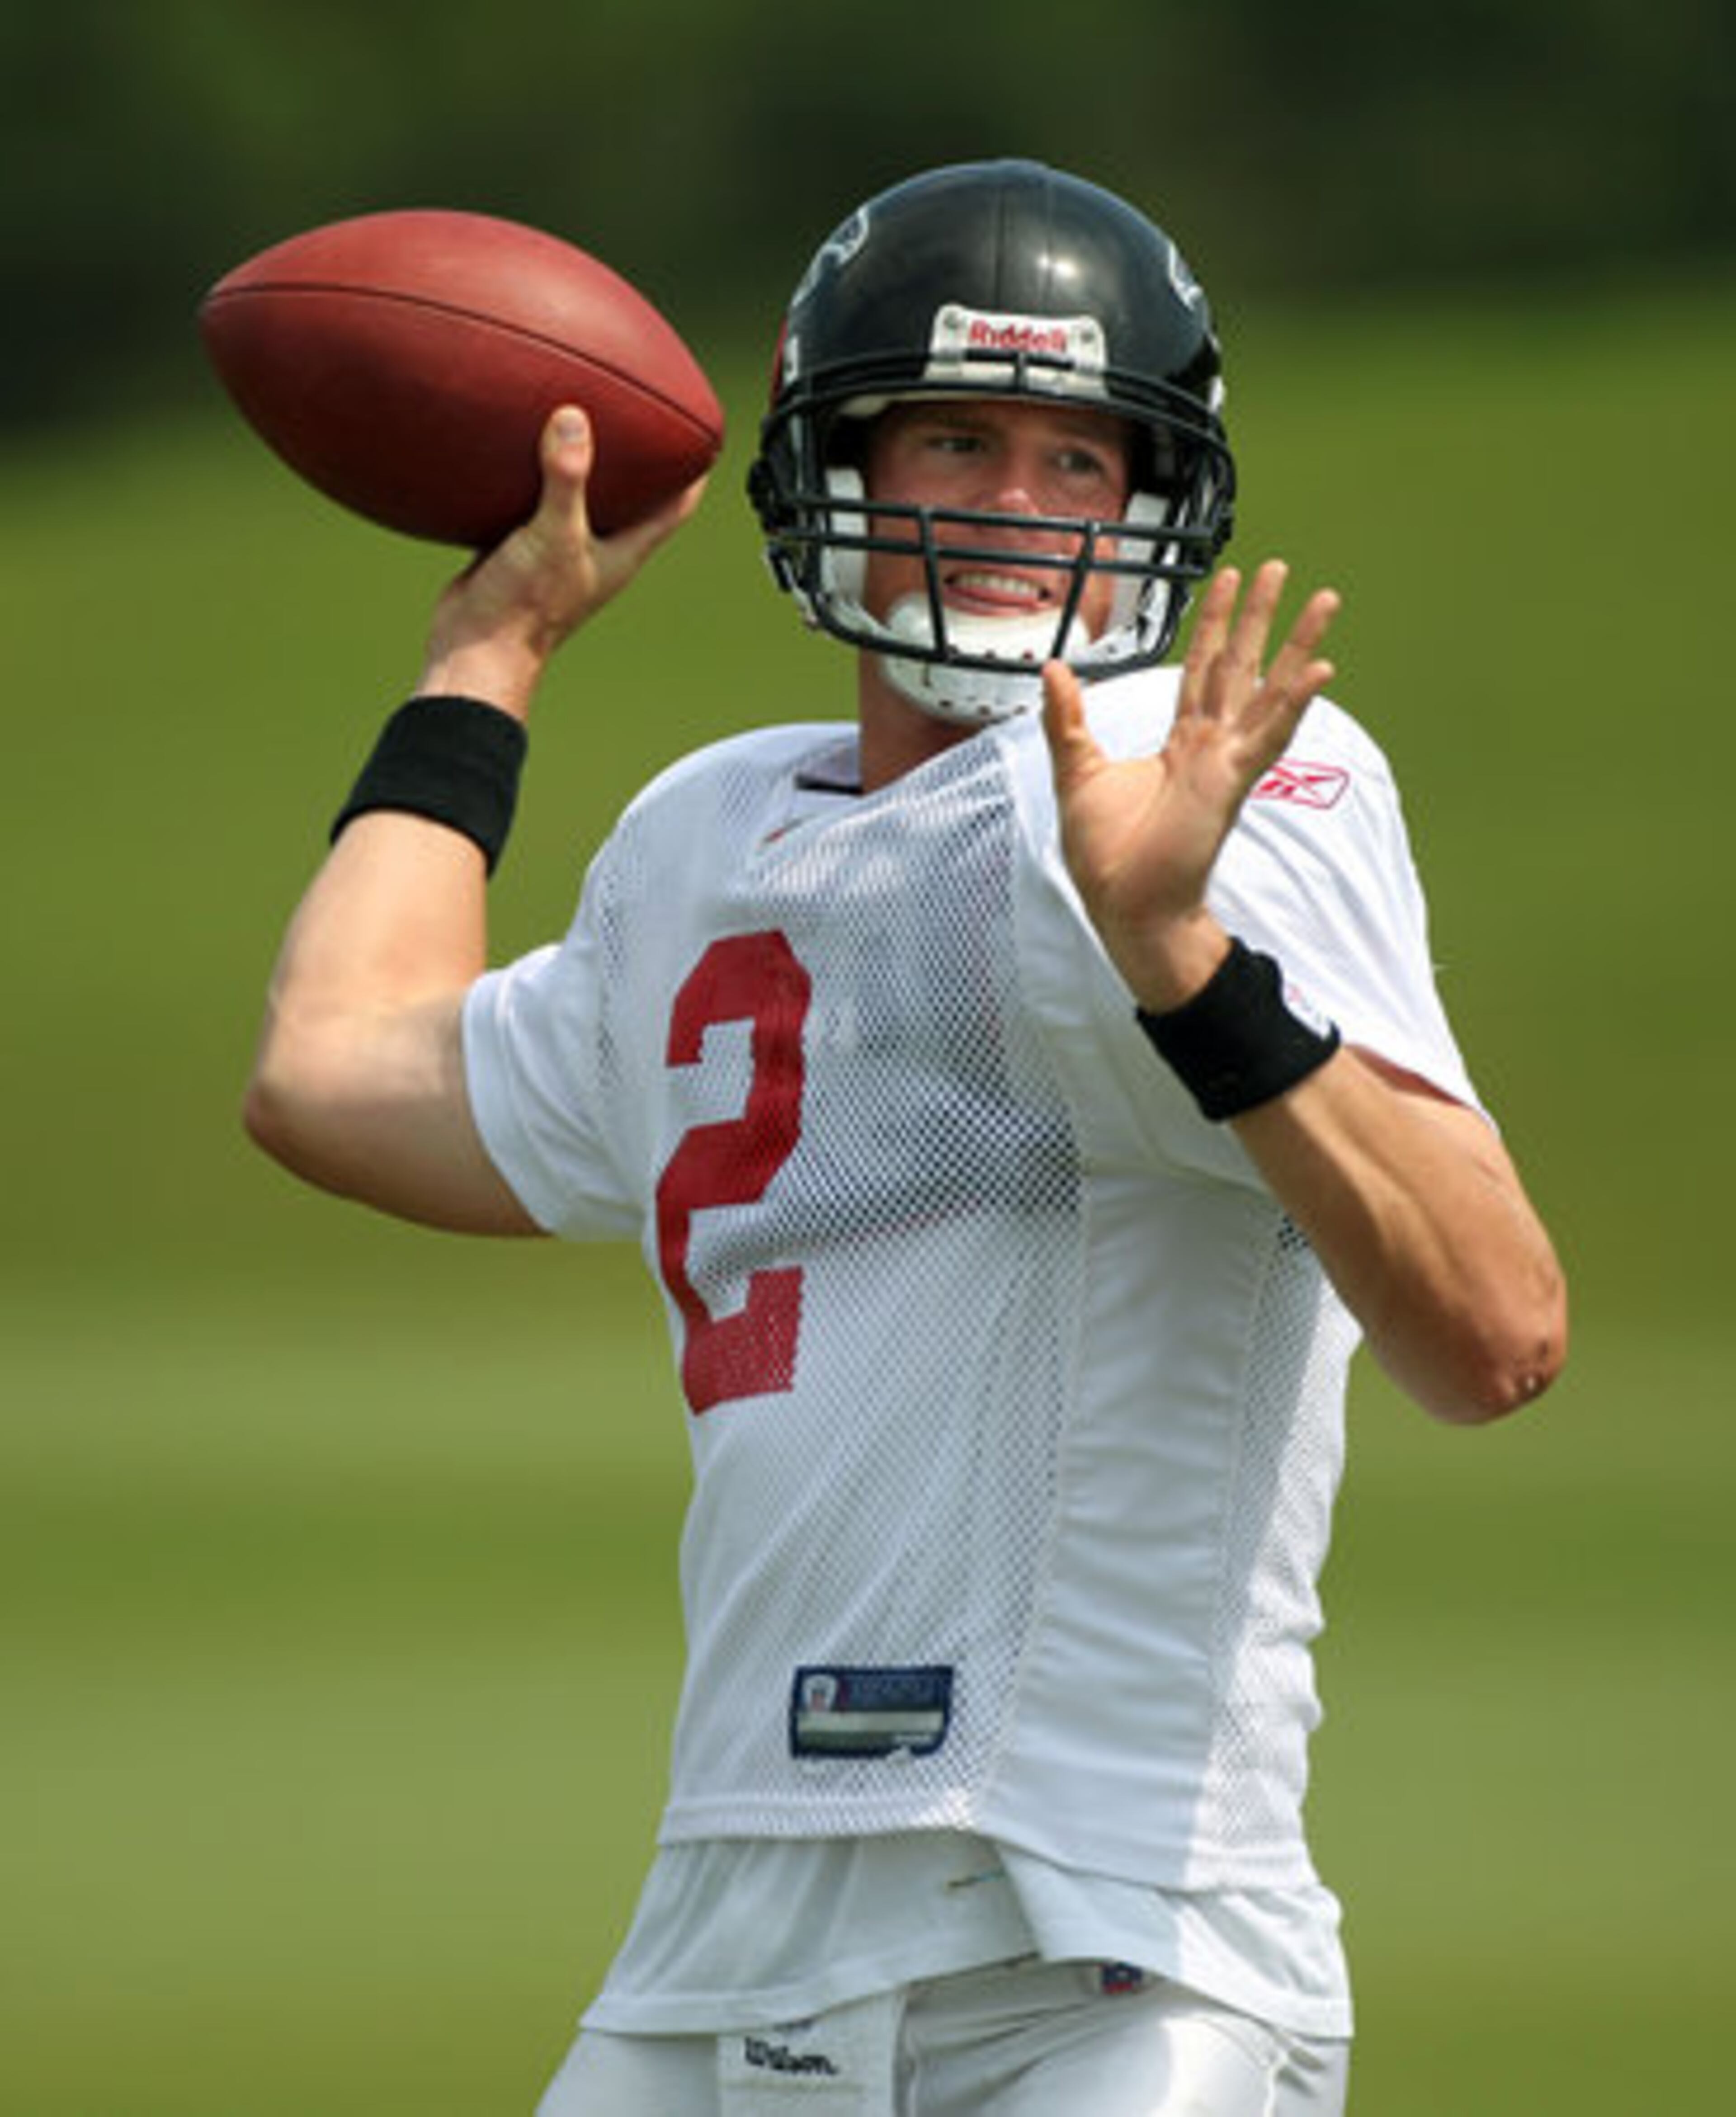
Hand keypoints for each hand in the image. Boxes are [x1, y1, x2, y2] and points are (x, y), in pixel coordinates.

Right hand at [417, 405, 707, 717]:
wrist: (475, 648)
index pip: (675, 507)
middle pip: (632, 497)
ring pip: (581, 498)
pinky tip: (518, 447)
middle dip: (637, 458)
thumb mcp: (553, 535)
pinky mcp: (523, 549)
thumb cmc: (525, 609)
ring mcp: (560, 551)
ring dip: (582, 464)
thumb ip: (566, 479)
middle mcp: (597, 551)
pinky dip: (533, 476)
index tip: (701, 432)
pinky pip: (535, 502)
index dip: (693, 470)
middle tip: (637, 412)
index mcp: (622, 552)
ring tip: (578, 417)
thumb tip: (574, 420)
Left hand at [1041, 559, 1339, 1009]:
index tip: (1226, 581)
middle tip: (1277, 567)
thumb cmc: (1106, 853)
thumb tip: (1051, 668)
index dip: (1213, 623)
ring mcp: (1226, 762)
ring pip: (1268, 689)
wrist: (1123, 904)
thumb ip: (1066, 719)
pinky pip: (1269, 735)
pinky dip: (1294, 701)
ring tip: (1324, 602)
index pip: (1200, 667)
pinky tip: (1321, 669)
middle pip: (1239, 664)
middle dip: (1259, 616)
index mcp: (1178, 741)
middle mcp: (1209, 745)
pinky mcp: (1231, 784)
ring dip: (1298, 644)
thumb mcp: (1075, 771)